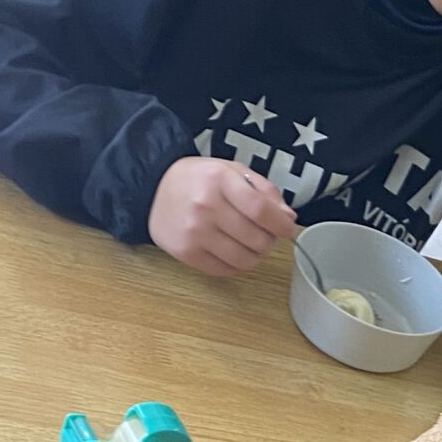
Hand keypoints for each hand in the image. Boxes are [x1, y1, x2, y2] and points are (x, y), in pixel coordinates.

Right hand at [148, 157, 296, 276]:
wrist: (153, 190)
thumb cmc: (197, 180)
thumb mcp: (231, 170)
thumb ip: (263, 190)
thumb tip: (287, 217)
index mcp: (218, 180)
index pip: (261, 210)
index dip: (281, 225)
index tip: (289, 228)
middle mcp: (205, 207)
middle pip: (257, 239)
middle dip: (269, 239)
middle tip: (263, 232)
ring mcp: (194, 233)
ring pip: (245, 260)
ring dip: (255, 254)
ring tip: (248, 242)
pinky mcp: (186, 253)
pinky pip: (226, 270)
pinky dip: (237, 264)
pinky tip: (231, 249)